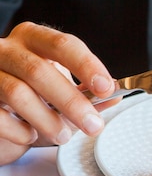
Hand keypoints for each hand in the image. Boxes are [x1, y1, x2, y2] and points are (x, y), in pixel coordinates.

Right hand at [0, 22, 117, 164]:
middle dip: (71, 102)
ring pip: (16, 93)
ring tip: (63, 136)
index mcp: (34, 39)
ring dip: (46, 119)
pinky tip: (30, 135)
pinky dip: (18, 130)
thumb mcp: (62, 91)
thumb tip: (116, 95)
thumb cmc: (32, 94)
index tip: (106, 87)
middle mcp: (7, 49)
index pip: (63, 44)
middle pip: (39, 71)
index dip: (86, 66)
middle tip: (92, 124)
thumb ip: (88, 92)